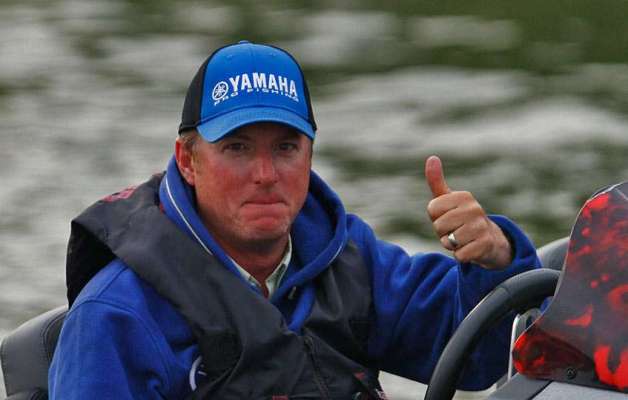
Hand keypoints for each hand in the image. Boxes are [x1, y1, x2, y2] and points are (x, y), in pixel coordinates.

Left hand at [425, 155, 512, 269]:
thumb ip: (437, 181)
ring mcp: (481, 227)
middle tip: (455, 230)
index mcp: (464, 196)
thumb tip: (431, 158)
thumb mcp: (449, 200)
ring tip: (463, 239)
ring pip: (448, 241)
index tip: (448, 216)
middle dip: (443, 233)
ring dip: (452, 245)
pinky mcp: (485, 245)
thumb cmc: (462, 218)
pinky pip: (459, 255)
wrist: (490, 241)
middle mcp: (475, 209)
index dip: (436, 217)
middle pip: (438, 226)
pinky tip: (470, 249)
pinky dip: (460, 255)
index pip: (432, 209)